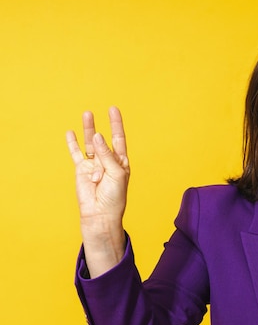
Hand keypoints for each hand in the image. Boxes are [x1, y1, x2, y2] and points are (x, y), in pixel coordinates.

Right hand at [66, 107, 129, 276]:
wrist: (100, 213)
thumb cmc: (114, 197)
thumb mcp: (116, 174)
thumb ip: (107, 155)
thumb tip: (97, 137)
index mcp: (120, 162)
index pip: (118, 139)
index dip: (116, 125)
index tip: (114, 110)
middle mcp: (107, 161)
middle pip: (104, 140)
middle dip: (104, 125)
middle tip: (102, 110)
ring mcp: (94, 164)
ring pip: (90, 144)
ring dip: (88, 129)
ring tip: (87, 114)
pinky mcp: (81, 170)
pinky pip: (76, 153)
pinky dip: (73, 143)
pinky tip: (70, 133)